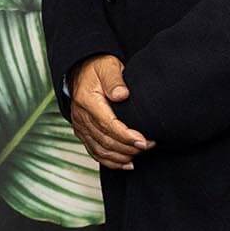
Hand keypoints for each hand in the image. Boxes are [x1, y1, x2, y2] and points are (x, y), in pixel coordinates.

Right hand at [68, 55, 153, 169]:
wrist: (81, 71)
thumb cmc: (98, 68)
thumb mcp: (108, 67)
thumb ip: (115, 80)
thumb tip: (122, 95)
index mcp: (87, 101)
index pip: (107, 124)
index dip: (126, 136)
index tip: (144, 141)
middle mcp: (81, 116)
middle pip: (105, 140)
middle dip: (129, 147)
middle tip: (149, 145)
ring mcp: (80, 126)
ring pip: (100, 150)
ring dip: (121, 156)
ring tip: (140, 154)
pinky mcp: (82, 132)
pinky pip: (95, 152)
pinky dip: (110, 162)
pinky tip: (126, 164)